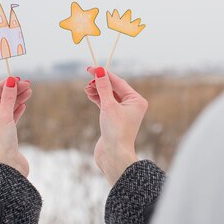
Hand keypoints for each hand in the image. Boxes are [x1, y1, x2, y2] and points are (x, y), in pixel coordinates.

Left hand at [0, 77, 31, 177]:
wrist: (8, 168)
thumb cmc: (1, 143)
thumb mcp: (4, 117)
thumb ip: (8, 98)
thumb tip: (11, 81)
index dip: (4, 86)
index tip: (16, 78)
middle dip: (13, 92)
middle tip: (27, 83)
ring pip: (6, 109)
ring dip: (17, 99)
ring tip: (29, 90)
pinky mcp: (4, 135)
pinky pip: (10, 118)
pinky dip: (17, 110)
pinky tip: (24, 103)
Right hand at [84, 67, 147, 185]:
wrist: (114, 155)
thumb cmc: (115, 131)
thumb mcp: (108, 105)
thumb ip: (103, 87)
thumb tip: (100, 71)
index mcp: (137, 101)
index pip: (119, 82)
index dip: (104, 74)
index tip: (91, 68)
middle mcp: (132, 106)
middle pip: (114, 88)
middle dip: (100, 83)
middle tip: (88, 80)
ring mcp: (123, 113)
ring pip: (109, 96)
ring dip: (97, 91)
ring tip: (86, 89)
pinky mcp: (114, 120)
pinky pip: (106, 104)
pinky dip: (98, 99)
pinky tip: (89, 94)